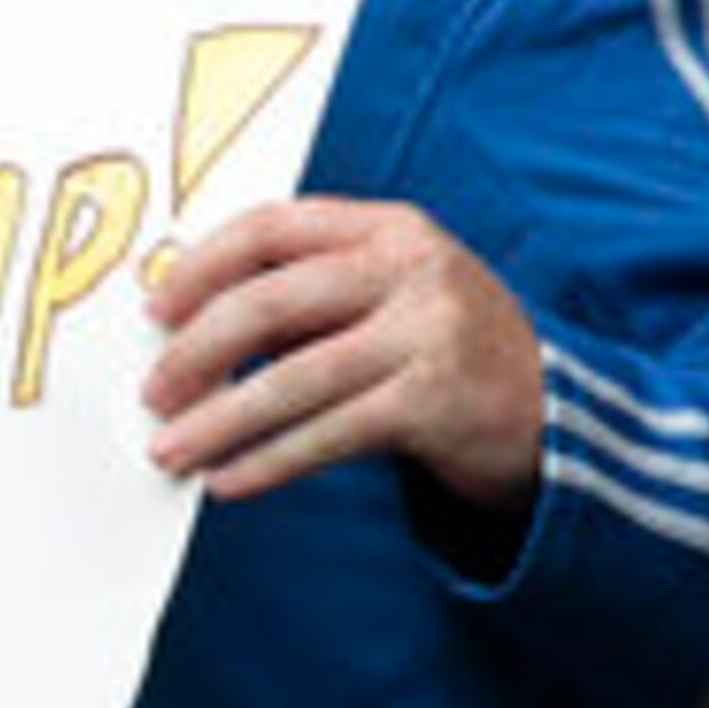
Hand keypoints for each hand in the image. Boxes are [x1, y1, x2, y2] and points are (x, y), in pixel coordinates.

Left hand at [141, 195, 540, 508]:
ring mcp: (431, 333)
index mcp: (387, 227)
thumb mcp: (383, 297)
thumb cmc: (440, 349)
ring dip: (218, 421)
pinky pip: (329, 433)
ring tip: (170, 450)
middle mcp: (412, 269)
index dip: (198, 268)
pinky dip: (269, 460)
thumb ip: (299, 296)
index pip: (269, 228)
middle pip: (270, 302)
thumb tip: (181, 329)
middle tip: (152, 395)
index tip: (152, 312)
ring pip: (293, 378)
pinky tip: (229, 480)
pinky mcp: (438, 402)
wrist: (555, 412)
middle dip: (195, 354)